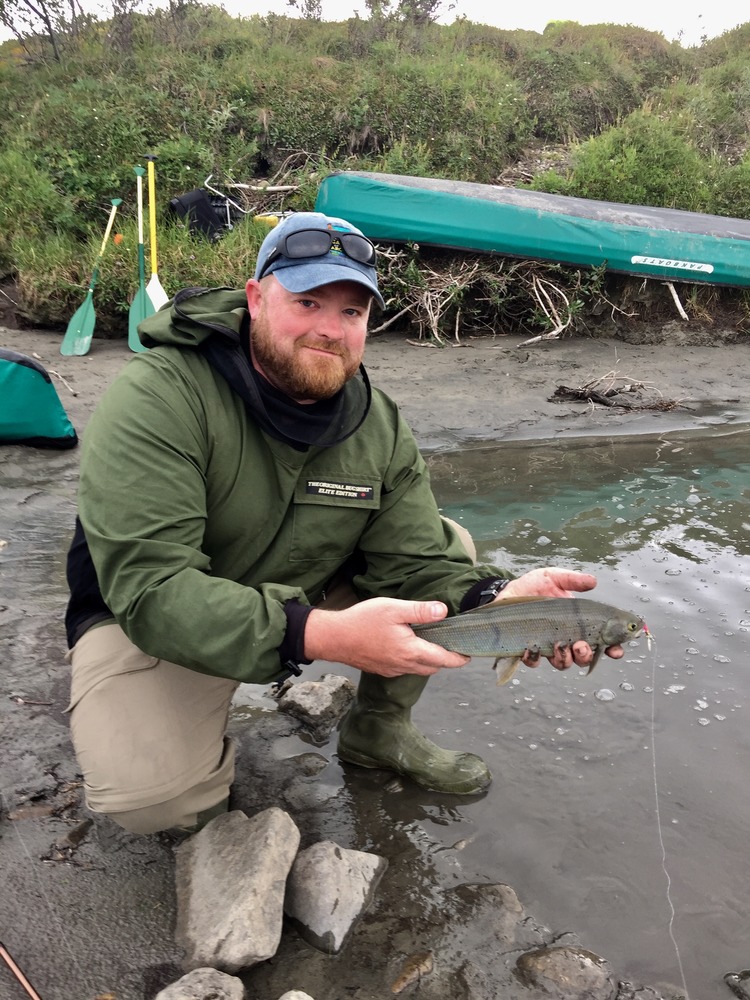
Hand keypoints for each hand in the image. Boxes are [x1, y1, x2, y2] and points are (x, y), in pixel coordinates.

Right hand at [304, 597, 470, 677]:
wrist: (333, 638)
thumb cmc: (362, 621)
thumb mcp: (393, 608)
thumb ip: (420, 611)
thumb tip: (444, 611)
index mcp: (411, 651)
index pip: (443, 660)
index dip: (458, 658)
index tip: (469, 654)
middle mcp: (404, 665)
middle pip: (433, 668)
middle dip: (445, 660)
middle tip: (453, 646)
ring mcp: (392, 670)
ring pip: (418, 669)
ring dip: (429, 661)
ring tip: (433, 644)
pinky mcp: (382, 669)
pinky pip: (405, 669)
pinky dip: (413, 661)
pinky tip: (408, 646)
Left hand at [491, 567, 624, 670]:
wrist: (506, 591)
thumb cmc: (533, 585)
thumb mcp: (554, 578)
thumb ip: (572, 580)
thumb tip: (593, 581)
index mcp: (578, 624)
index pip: (602, 641)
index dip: (612, 649)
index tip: (616, 650)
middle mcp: (566, 638)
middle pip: (584, 657)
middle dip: (586, 655)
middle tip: (581, 645)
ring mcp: (547, 646)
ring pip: (563, 663)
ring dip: (565, 659)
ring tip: (560, 646)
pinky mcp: (527, 649)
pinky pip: (533, 661)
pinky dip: (533, 657)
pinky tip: (531, 648)